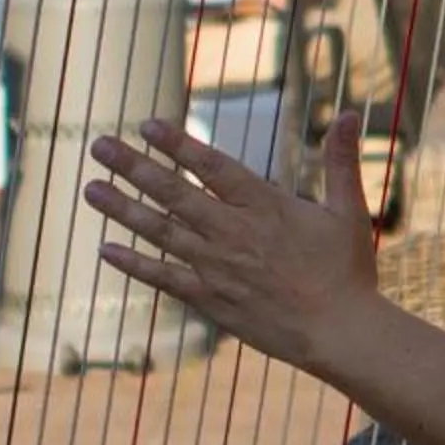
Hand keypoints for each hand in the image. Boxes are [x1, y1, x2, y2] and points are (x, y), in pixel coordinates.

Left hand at [87, 113, 377, 373]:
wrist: (338, 332)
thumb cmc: (347, 270)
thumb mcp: (348, 209)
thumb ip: (342, 160)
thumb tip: (355, 112)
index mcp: (264, 205)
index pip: (210, 166)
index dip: (176, 144)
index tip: (145, 125)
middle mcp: (233, 232)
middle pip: (173, 193)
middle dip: (133, 167)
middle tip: (98, 145)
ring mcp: (217, 267)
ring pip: (160, 232)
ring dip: (122, 209)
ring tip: (90, 188)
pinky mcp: (210, 299)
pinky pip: (164, 278)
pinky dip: (134, 264)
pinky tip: (106, 250)